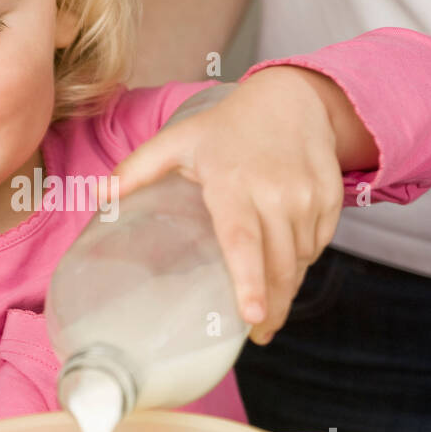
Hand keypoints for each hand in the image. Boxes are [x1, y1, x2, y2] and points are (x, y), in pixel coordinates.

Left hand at [109, 70, 347, 343]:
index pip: (243, 239)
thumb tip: (99, 197)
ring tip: (269, 302)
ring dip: (286, 285)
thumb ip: (138, 169)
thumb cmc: (228, 126)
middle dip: (271, 306)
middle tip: (258, 333)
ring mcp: (308, 196)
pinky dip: (302, 261)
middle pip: (278, 264)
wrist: (294, 98)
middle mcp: (275, 191)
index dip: (247, 280)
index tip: (250, 315)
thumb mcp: (179, 140)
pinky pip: (318, 245)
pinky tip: (286, 267)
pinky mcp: (331, 199)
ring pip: (300, 260)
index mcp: (233, 183)